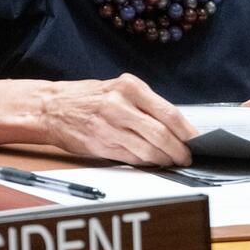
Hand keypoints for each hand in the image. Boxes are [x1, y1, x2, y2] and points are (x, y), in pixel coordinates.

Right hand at [40, 75, 196, 166]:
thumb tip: (177, 127)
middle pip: (161, 133)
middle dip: (178, 150)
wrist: (52, 108)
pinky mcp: (101, 144)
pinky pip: (131, 157)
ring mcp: (109, 126)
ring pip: (148, 149)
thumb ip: (146, 105)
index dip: (187, 131)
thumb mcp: (119, 90)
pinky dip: (146, 162)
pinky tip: (152, 162)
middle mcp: (120, 104)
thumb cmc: (90, 98)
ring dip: (164, 159)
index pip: (169, 113)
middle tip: (186, 157)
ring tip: (172, 161)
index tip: (197, 140)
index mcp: (130, 87)